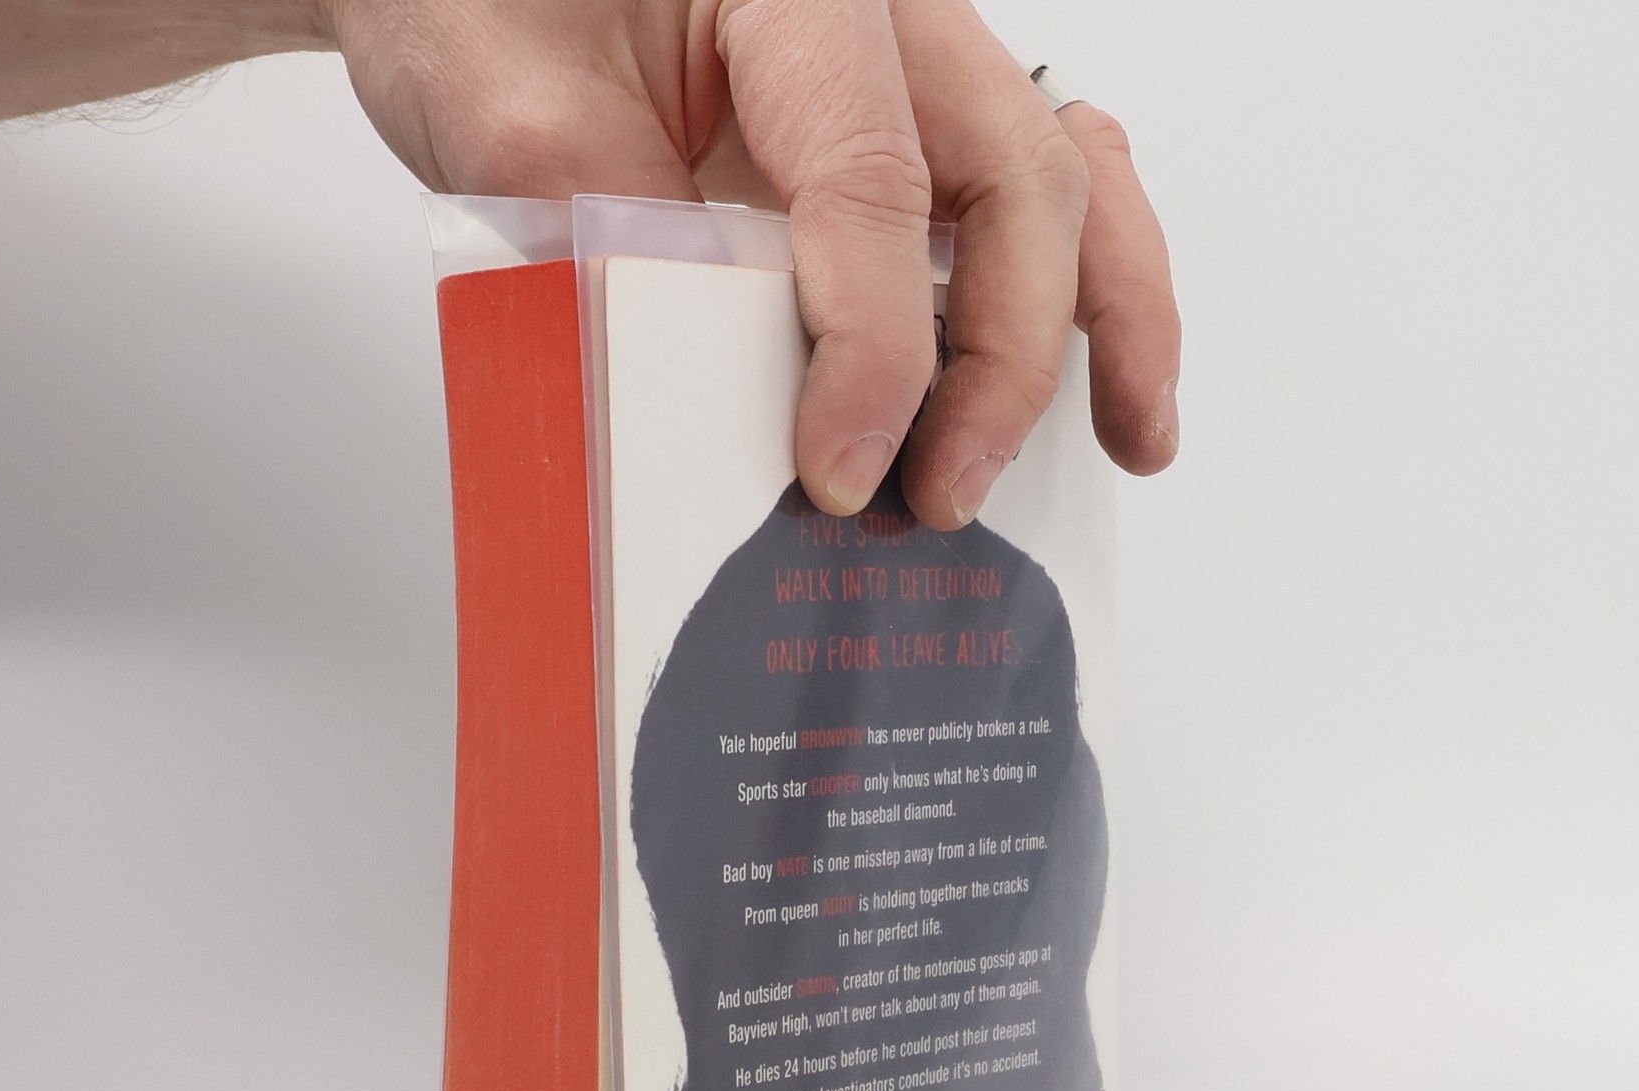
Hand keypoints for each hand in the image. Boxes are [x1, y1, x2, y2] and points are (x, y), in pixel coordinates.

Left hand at [326, 0, 1181, 526]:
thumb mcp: (503, 104)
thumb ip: (613, 231)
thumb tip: (720, 395)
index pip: (872, 181)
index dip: (874, 348)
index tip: (841, 472)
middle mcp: (882, 16)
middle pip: (1012, 183)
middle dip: (1002, 361)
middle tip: (943, 495)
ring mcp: (908, 66)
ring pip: (1064, 178)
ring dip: (1112, 318)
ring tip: (1135, 445)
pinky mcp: (902, 128)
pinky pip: (1033, 187)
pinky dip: (1083, 282)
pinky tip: (1103, 374)